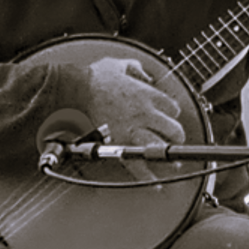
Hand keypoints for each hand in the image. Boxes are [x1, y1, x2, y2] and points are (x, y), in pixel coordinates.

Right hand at [83, 57, 185, 179]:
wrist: (72, 93)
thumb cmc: (92, 78)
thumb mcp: (118, 64)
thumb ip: (135, 68)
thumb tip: (144, 74)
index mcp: (147, 95)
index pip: (173, 108)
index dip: (171, 113)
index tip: (166, 116)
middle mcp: (145, 114)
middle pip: (174, 130)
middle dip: (176, 135)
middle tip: (173, 138)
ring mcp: (133, 131)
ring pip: (161, 148)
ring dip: (168, 156)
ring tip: (172, 162)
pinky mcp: (119, 145)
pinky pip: (138, 165)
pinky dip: (147, 177)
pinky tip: (156, 183)